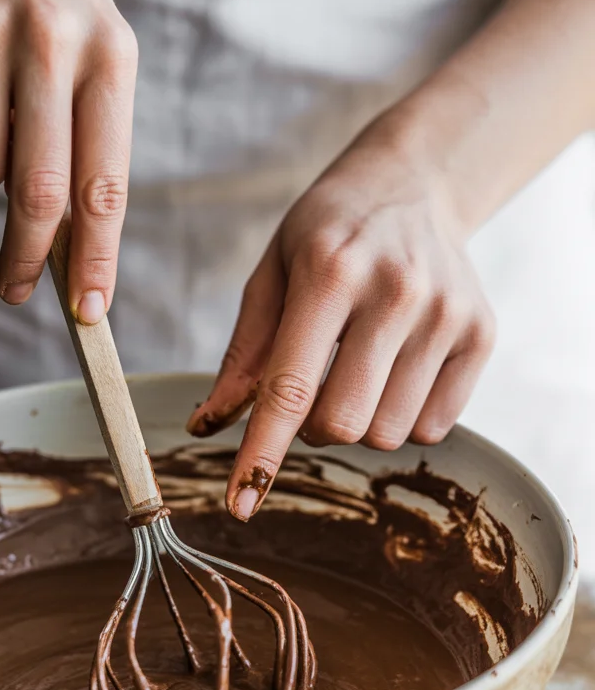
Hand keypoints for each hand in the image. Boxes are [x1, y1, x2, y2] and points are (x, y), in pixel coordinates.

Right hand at [0, 0, 136, 321]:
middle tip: (16, 288)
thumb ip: (88, 143)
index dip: (96, 257)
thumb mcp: (94, 53)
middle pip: (37, 192)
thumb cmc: (47, 0)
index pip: (105, 182)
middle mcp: (49, 41)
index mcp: (109, 55)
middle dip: (27, 256)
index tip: (89, 310)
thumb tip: (73, 247)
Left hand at [186, 118, 495, 521]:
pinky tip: (395, 368)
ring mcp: (447, 315)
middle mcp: (396, 292)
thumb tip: (206, 427)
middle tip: (313, 386)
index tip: (239, 506)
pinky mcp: (483, 334)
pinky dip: (402, 417)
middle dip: (313, 429)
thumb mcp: (272, 273)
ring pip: (386, 435)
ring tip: (357, 368)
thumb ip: (244, 354)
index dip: (262, 453)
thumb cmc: (327, 234)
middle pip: (341, 424)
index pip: (290, 387)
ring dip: (359, 422)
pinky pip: (432, 428)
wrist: (415, 183)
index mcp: (330, 272)